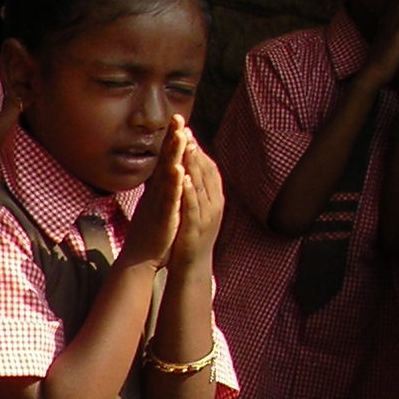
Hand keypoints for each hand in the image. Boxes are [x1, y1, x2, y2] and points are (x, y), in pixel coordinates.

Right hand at [122, 119, 186, 268]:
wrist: (139, 261)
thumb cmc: (148, 235)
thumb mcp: (153, 207)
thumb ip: (157, 190)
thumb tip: (160, 176)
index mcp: (157, 191)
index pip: (166, 161)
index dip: (171, 141)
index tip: (177, 121)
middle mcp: (156, 194)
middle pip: (165, 161)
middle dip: (171, 139)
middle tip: (177, 116)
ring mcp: (159, 204)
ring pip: (167, 176)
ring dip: (173, 155)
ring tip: (180, 135)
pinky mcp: (163, 217)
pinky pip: (169, 198)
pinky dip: (174, 184)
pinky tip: (179, 170)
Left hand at [166, 122, 223, 270]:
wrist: (191, 267)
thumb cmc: (190, 237)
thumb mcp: (194, 210)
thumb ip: (195, 192)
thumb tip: (189, 172)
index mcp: (212, 198)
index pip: (207, 169)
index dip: (198, 150)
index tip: (187, 132)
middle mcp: (214, 204)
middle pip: (206, 173)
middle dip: (196, 151)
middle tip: (186, 130)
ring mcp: (206, 216)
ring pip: (202, 186)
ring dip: (195, 166)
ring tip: (187, 147)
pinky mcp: (195, 228)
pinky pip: (193, 207)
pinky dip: (190, 192)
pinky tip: (184, 179)